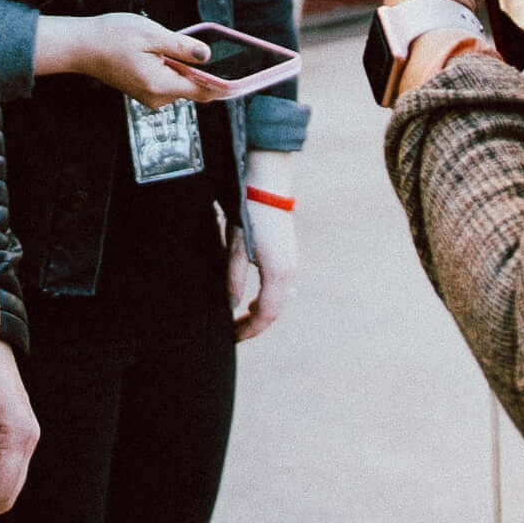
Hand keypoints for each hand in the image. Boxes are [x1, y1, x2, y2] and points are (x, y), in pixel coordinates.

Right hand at [47, 13, 216, 107]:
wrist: (81, 46)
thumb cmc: (112, 37)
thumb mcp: (152, 35)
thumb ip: (183, 48)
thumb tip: (208, 56)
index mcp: (161, 86)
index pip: (205, 91)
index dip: (224, 81)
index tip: (241, 72)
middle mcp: (157, 98)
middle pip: (194, 87)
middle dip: (196, 66)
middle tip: (182, 42)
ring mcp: (150, 97)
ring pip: (181, 82)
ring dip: (179, 64)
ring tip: (158, 44)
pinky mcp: (144, 91)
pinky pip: (168, 80)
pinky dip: (169, 66)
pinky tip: (153, 50)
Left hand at [230, 192, 297, 341]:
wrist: (267, 184)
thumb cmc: (248, 214)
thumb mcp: (234, 249)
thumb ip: (233, 280)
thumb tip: (231, 306)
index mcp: (277, 274)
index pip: (264, 315)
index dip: (248, 330)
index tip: (231, 337)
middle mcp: (290, 272)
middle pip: (274, 312)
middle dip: (254, 326)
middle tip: (233, 333)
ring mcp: (292, 264)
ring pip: (278, 301)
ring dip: (260, 314)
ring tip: (239, 322)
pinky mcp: (288, 256)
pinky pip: (281, 289)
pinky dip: (266, 301)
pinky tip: (252, 302)